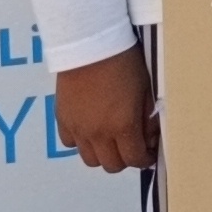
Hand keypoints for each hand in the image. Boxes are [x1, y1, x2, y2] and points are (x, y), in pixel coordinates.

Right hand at [55, 47, 157, 172]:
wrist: (90, 45)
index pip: (135, 160)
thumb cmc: (124, 63)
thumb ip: (147, 118)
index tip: (149, 152)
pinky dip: (81, 142)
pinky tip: (90, 128)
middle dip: (126, 159)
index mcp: (123, 126)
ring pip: (90, 160)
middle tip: (132, 145)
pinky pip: (70, 143)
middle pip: (111, 165)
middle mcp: (98, 134)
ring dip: (103, 154)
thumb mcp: (146, 90)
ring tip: (110, 139)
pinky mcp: (62, 120)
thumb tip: (149, 137)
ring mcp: (78, 129)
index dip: (145, 159)